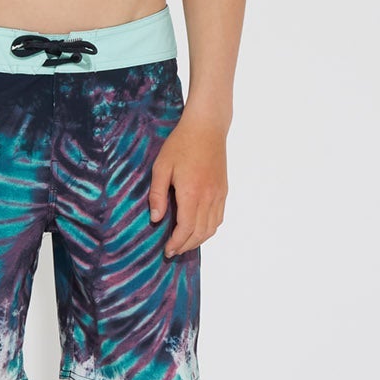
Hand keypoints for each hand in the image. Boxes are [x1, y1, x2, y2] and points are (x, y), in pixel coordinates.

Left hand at [148, 111, 227, 257]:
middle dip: (185, 246)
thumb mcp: (162, 167)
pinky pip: (219, 217)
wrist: (207, 128)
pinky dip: (209, 229)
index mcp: (191, 193)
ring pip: (211, 228)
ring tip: (184, 243)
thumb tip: (156, 218)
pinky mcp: (223, 190)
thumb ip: (158, 194)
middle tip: (172, 251)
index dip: (176, 243)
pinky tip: (198, 229)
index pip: (185, 228)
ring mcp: (219, 194)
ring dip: (198, 240)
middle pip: (199, 232)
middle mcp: (208, 197)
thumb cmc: (181, 144)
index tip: (166, 250)